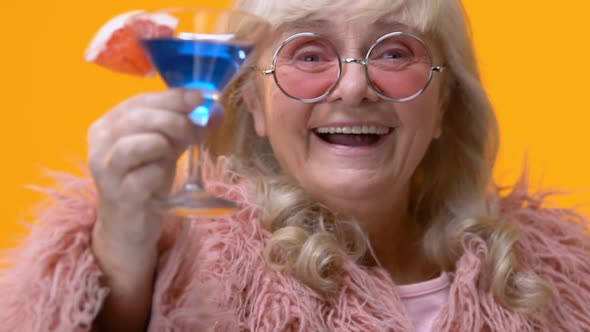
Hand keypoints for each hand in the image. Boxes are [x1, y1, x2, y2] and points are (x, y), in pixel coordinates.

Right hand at [89, 88, 212, 253]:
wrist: (130, 225)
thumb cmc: (146, 180)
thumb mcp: (167, 149)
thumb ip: (188, 128)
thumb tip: (217, 111)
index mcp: (109, 125)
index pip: (140, 101)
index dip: (173, 97)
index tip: (201, 97)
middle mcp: (100, 145)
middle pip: (135, 119)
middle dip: (173, 119)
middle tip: (196, 129)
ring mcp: (107, 172)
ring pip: (130, 146)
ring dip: (163, 142)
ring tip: (178, 150)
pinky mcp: (119, 197)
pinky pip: (140, 179)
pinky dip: (158, 173)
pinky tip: (164, 176)